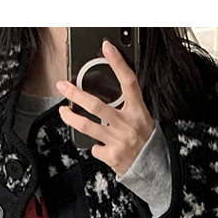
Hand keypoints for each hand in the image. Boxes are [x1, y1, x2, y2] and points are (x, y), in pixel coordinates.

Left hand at [59, 43, 154, 175]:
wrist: (154, 170)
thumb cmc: (146, 141)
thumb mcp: (142, 118)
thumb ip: (126, 107)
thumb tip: (104, 99)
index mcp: (138, 110)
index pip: (128, 81)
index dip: (118, 63)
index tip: (107, 47)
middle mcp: (127, 124)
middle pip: (96, 105)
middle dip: (76, 94)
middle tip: (63, 86)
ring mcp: (118, 141)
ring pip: (87, 126)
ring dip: (71, 118)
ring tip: (64, 111)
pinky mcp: (112, 156)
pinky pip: (94, 148)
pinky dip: (95, 146)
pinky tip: (101, 146)